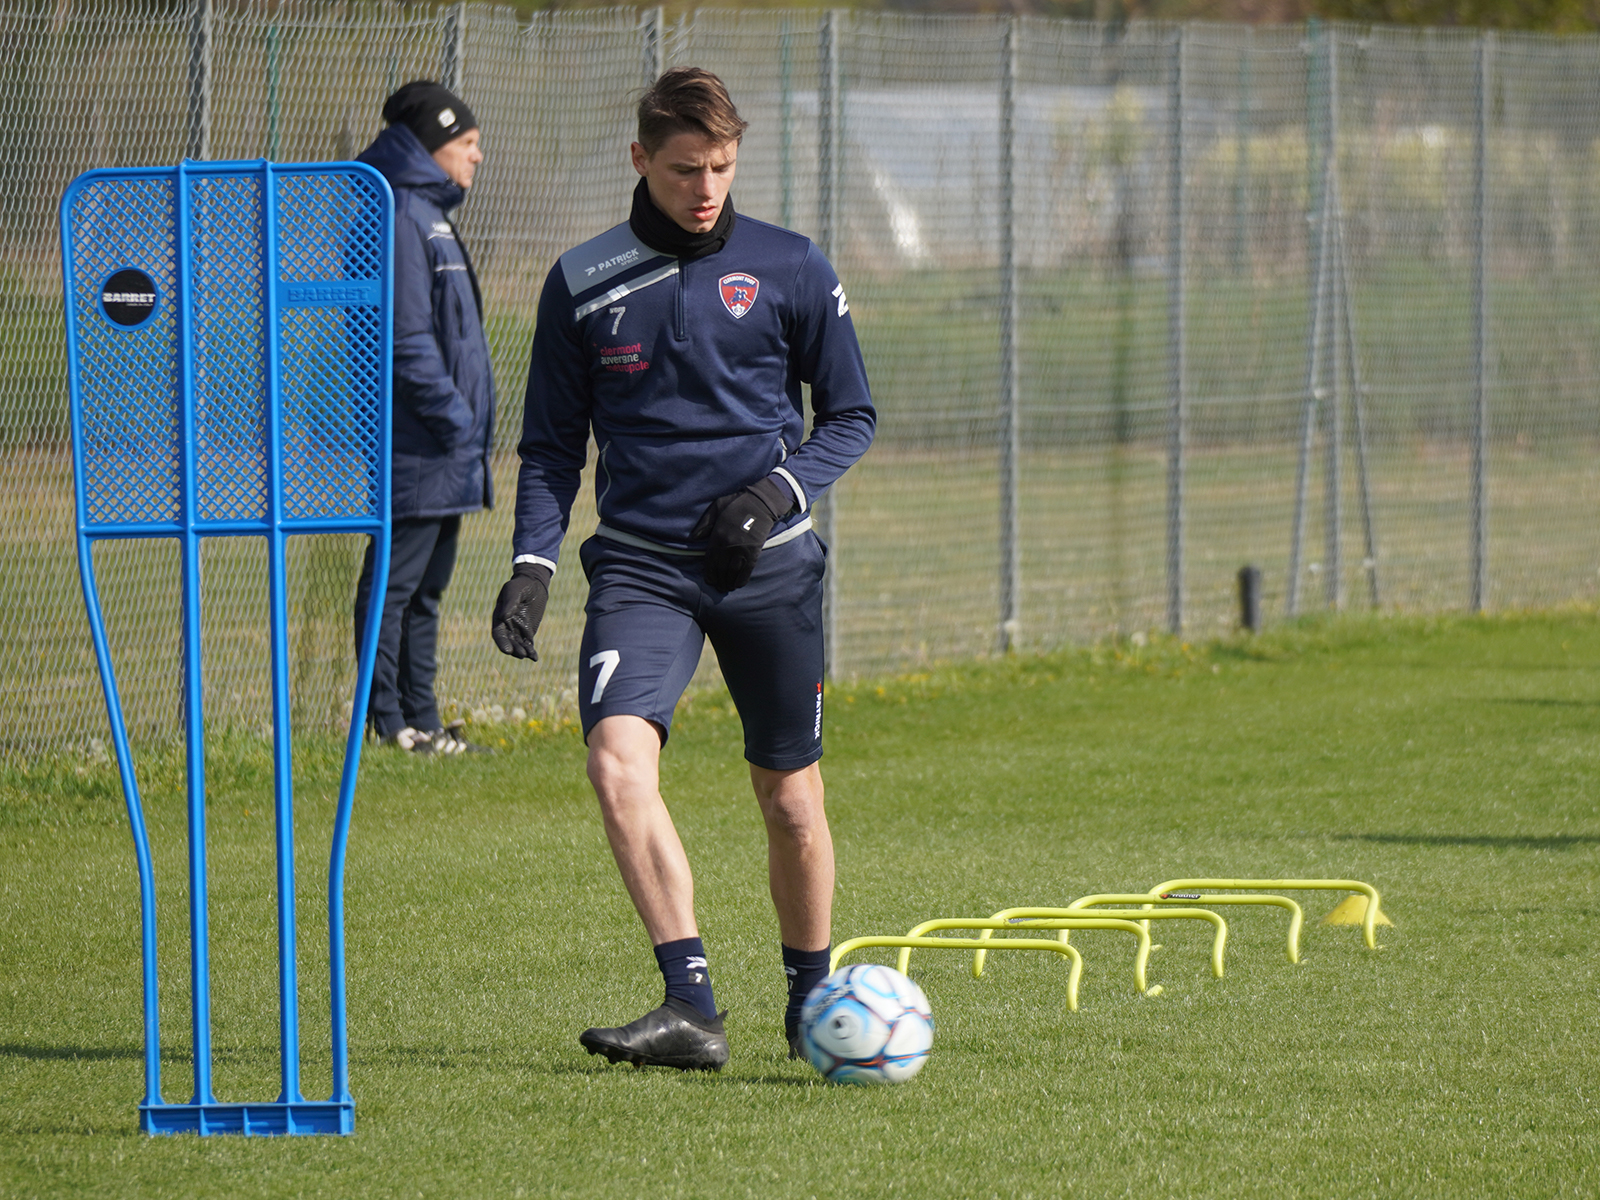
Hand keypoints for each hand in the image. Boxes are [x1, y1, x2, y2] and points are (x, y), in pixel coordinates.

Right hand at [491, 563, 551, 658]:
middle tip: (521, 654)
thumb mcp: (514, 590)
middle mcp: (507, 625)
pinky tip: (534, 657)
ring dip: (522, 651)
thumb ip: (510, 603)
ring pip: (518, 644)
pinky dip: (530, 651)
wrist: (534, 584)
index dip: (502, 642)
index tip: (507, 650)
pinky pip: (528, 643)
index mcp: (499, 616)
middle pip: (508, 641)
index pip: (498, 633)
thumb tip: (504, 617)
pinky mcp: (528, 631)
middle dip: (514, 649)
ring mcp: (517, 629)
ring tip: (528, 655)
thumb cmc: (521, 585)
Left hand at [690, 476, 796, 591]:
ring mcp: (741, 550)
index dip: (709, 573)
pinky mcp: (754, 552)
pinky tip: (738, 584)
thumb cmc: (736, 503)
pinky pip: (746, 571)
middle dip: (719, 580)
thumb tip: (693, 538)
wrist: (761, 502)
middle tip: (718, 587)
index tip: (709, 580)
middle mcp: (728, 546)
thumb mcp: (716, 508)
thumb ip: (704, 524)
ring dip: (729, 582)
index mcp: (717, 536)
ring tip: (727, 587)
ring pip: (732, 573)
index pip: (710, 561)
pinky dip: (742, 579)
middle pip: (721, 569)